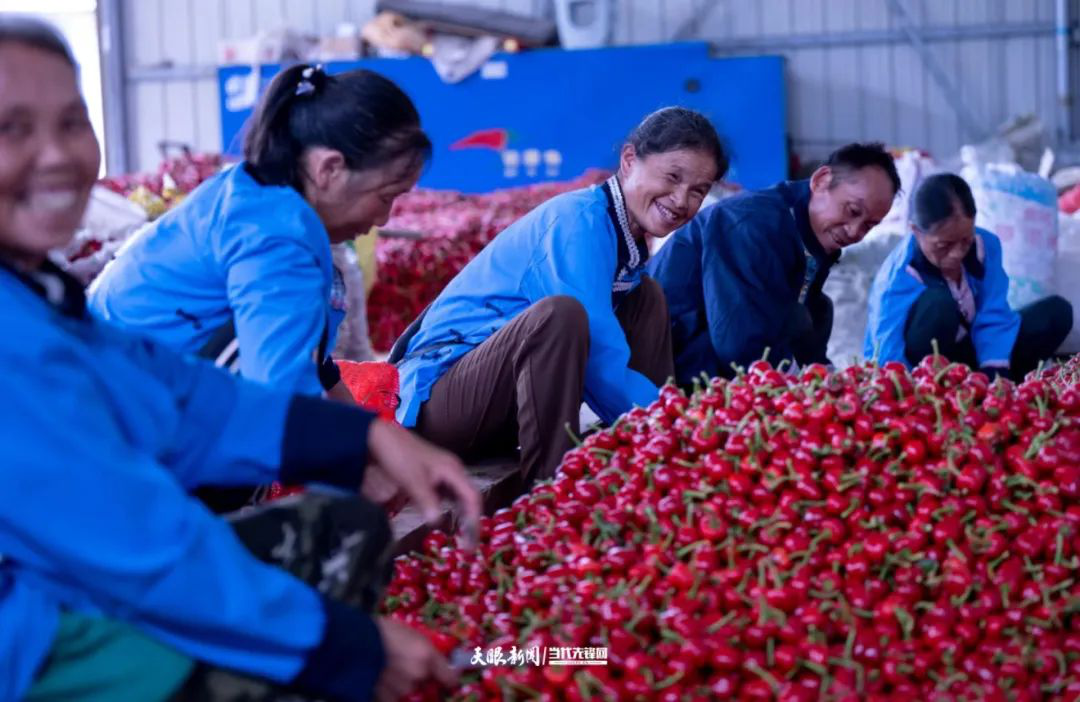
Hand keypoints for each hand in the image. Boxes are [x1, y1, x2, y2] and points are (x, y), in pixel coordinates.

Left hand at [366, 420, 480, 545]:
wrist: (379, 436)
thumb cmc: (398, 454)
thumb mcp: (412, 479)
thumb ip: (427, 501)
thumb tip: (437, 523)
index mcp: (453, 470)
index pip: (472, 498)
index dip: (474, 520)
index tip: (470, 542)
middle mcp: (452, 471)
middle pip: (468, 499)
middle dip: (470, 522)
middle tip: (467, 546)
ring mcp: (441, 473)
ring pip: (457, 498)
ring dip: (460, 517)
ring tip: (459, 537)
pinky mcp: (430, 476)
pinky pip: (445, 496)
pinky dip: (447, 510)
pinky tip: (441, 521)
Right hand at [374, 617, 456, 701]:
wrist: (349, 643)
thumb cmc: (378, 631)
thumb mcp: (407, 632)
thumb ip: (422, 649)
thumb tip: (432, 659)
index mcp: (426, 656)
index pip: (450, 677)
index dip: (448, 678)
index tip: (447, 678)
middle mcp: (418, 676)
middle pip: (426, 685)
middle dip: (420, 679)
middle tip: (405, 667)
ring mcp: (400, 690)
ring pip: (408, 692)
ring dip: (401, 685)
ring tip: (386, 671)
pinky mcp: (383, 699)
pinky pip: (391, 698)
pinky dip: (388, 692)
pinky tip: (378, 680)